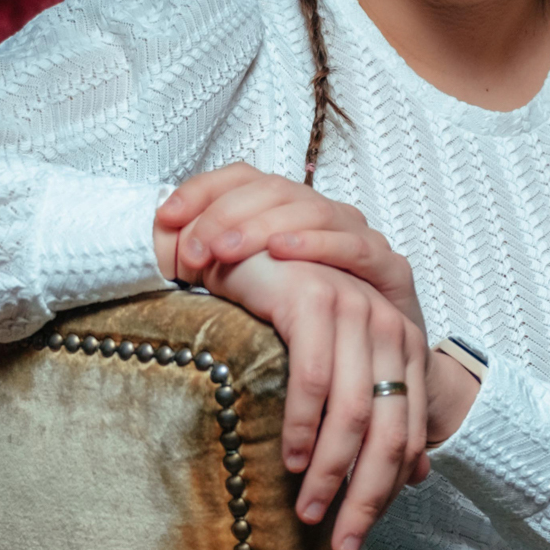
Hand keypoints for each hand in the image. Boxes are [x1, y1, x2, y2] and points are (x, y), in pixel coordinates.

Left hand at [155, 163, 425, 332]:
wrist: (388, 371)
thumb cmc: (316, 331)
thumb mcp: (257, 296)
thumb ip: (217, 273)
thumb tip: (159, 257)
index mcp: (291, 213)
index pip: (243, 178)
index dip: (201, 190)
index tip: (164, 217)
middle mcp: (326, 215)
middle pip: (272, 189)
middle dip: (225, 214)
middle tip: (191, 251)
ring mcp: (360, 237)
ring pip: (310, 209)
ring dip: (261, 227)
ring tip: (223, 251)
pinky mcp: (390, 268)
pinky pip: (353, 245)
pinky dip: (314, 243)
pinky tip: (281, 252)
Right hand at [203, 250, 428, 549]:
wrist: (245, 249)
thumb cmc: (288, 309)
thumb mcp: (339, 359)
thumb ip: (376, 409)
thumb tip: (418, 476)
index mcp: (402, 343)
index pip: (407, 432)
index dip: (386, 489)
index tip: (358, 533)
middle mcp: (388, 325)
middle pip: (389, 431)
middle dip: (365, 496)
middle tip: (340, 543)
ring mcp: (354, 309)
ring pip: (352, 413)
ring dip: (328, 471)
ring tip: (307, 510)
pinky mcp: (315, 300)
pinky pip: (312, 380)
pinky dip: (301, 426)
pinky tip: (287, 458)